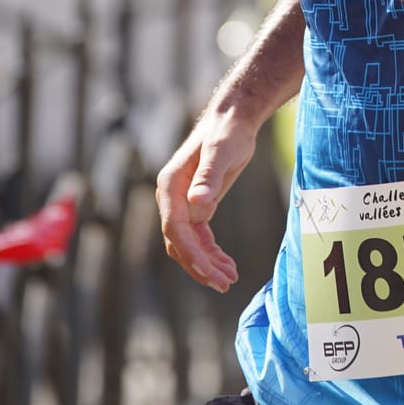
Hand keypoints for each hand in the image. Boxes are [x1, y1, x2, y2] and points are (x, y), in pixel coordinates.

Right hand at [155, 107, 253, 291]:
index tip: (210, 272)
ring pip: (190, 244)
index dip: (191, 253)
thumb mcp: (221, 152)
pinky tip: (228, 265)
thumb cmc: (227, 133)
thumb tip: (197, 202)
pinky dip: (212, 253)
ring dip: (207, 263)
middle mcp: (172, 197)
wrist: (233, 120)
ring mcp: (184, 204)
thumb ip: (209, 176)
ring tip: (229, 279)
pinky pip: (200, 237)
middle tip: (224, 284)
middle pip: (179, 242)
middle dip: (200, 265)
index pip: (174, 229)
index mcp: (170, 186)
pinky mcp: (198, 206)